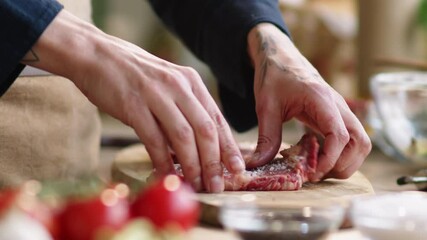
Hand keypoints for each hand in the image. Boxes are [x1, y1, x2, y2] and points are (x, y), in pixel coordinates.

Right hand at [22, 10, 244, 191]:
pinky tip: (166, 175)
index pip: (217, 119)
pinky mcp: (133, 105)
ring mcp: (156, 94)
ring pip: (183, 136)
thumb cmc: (133, 74)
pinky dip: (162, 161)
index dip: (229, 146)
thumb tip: (199, 142)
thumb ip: (184, 107)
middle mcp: (178, 86)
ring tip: (197, 185)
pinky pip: (154, 139)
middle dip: (215, 161)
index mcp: (191, 81)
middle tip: (218, 185)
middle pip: (205, 129)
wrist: (95, 54)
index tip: (238, 169)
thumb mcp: (167, 83)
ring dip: (192, 165)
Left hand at [246, 23, 370, 180]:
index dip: (330, 159)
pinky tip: (317, 157)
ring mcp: (340, 111)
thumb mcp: (266, 106)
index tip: (311, 172)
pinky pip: (351, 139)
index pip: (340, 135)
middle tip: (315, 174)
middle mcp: (338, 106)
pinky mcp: (336, 116)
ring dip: (346, 161)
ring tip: (318, 169)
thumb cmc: (274, 77)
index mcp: (322, 100)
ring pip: (361, 142)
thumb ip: (266, 137)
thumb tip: (258, 164)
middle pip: (361, 142)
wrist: (280, 57)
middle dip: (343, 165)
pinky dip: (341, 154)